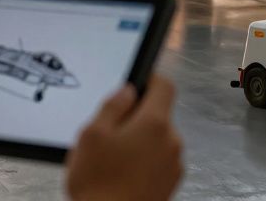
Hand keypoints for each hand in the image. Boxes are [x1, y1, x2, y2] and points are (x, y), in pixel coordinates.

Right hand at [66, 74, 183, 200]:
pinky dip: (145, 162)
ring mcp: (174, 163)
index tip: (136, 84)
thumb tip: (128, 91)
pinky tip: (123, 175)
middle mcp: (171, 141)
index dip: (149, 80)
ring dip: (140, 143)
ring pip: (158, 140)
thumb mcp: (91, 136)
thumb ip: (112, 106)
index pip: (164, 86)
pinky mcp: (171, 182)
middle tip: (110, 134)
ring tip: (113, 161)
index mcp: (154, 123)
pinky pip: (159, 161)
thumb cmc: (98, 184)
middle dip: (136, 119)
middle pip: (158, 116)